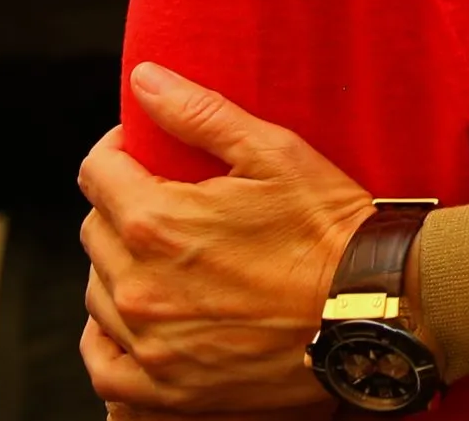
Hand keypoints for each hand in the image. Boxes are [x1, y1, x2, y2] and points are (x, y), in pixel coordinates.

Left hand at [77, 63, 375, 412]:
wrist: (373, 311)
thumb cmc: (329, 230)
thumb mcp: (274, 153)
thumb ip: (200, 114)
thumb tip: (145, 80)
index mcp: (156, 223)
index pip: (98, 173)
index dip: (118, 151)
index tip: (143, 152)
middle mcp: (139, 287)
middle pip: (95, 232)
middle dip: (122, 207)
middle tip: (167, 202)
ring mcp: (150, 344)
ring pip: (97, 295)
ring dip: (119, 269)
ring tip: (166, 259)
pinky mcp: (166, 389)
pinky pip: (104, 367)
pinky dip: (109, 342)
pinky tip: (133, 323)